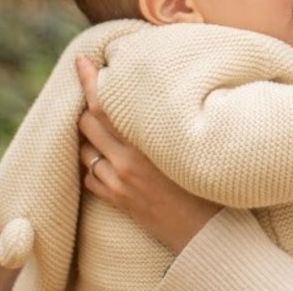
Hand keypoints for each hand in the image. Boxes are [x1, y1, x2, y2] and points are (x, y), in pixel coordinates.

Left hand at [75, 55, 219, 252]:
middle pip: (88, 122)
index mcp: (147, 142)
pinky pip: (90, 176)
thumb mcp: (190, 143)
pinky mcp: (117, 200)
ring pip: (85, 149)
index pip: (107, 104)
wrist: (206, 233)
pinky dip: (93, 163)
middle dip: (86, 103)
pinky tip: (107, 157)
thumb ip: (170, 120)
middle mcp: (126, 161)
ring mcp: (118, 183)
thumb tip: (160, 92)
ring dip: (89, 134)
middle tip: (91, 86)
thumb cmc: (211, 182)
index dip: (90, 79)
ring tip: (102, 123)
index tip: (81, 59)